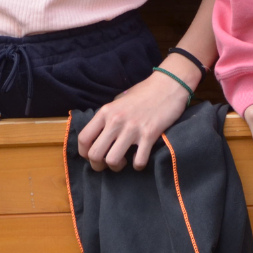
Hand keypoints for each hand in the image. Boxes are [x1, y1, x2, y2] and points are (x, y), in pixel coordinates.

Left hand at [77, 68, 192, 170]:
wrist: (168, 85)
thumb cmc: (143, 93)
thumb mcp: (119, 100)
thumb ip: (108, 117)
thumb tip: (99, 135)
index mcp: (106, 112)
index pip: (83, 138)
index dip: (84, 153)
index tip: (92, 156)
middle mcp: (116, 121)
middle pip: (95, 154)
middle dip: (98, 165)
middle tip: (107, 163)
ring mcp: (132, 128)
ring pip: (113, 161)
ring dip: (117, 167)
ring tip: (123, 161)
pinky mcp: (149, 134)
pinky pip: (138, 161)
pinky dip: (138, 165)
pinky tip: (139, 158)